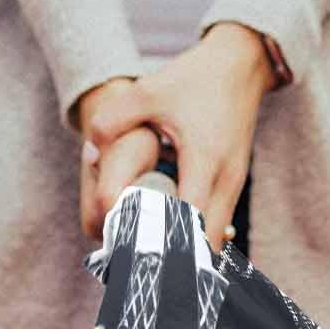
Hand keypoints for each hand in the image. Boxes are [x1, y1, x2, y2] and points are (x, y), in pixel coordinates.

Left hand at [82, 24, 275, 250]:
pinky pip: (216, 225)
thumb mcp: (149, 91)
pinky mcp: (234, 185)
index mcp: (204, 160)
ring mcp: (234, 185)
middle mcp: (226, 180)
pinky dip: (196, 236)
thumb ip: (114, 119)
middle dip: (176, 257)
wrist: (241, 64)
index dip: (165, 243)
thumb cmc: (195, 79)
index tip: (138, 256)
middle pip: (205, 243)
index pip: (189, 221)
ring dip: (187, 249)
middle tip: (140, 263)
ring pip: (214, 239)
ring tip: (152, 254)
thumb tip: (88, 152)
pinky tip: (170, 237)